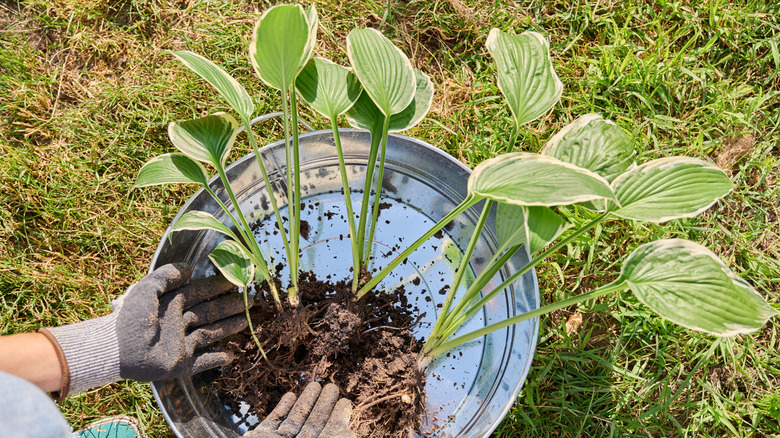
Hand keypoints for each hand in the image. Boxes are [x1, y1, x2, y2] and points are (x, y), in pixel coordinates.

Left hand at [41, 263, 250, 397]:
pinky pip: (202, 362)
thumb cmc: (130, 317)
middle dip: (229, 306)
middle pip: (210, 313)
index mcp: (171, 305)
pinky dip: (216, 360)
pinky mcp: (180, 364)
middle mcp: (179, 323)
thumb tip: (189, 269)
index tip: (235, 282)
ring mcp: (181, 344)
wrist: (117, 349)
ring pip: (211, 334)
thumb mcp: (146, 289)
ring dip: (228, 327)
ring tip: (246, 320)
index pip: (200, 294)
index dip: (217, 287)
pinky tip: (230, 356)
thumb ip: (166, 275)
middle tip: (250, 301)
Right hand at [245, 382, 354, 437]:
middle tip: (332, 387)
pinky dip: (282, 408)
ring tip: (315, 385)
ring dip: (305, 402)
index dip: (338, 418)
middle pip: (313, 424)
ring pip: (295, 420)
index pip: (330, 434)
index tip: (346, 402)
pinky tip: (290, 395)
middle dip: (323, 405)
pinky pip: (273, 422)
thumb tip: (351, 433)